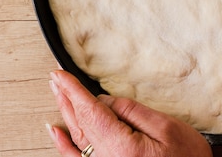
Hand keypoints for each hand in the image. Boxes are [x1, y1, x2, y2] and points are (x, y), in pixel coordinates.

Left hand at [46, 70, 212, 156]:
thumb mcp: (166, 127)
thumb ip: (132, 111)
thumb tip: (104, 101)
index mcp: (120, 146)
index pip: (90, 110)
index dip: (73, 90)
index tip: (60, 74)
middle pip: (79, 123)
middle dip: (65, 97)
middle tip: (55, 78)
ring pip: (76, 137)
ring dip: (65, 113)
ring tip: (57, 93)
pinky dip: (64, 144)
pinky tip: (56, 131)